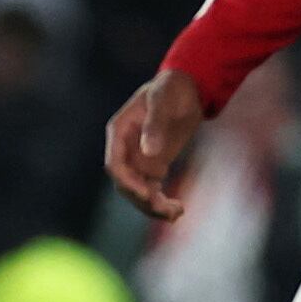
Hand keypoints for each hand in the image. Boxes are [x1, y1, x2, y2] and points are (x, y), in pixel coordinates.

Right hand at [104, 68, 207, 222]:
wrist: (186, 89)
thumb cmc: (170, 89)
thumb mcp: (162, 100)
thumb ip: (155, 124)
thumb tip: (149, 152)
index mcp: (119, 132)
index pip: (114, 165)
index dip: (127, 182)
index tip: (148, 194)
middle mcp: (125, 149)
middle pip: (125, 183)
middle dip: (143, 199)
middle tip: (167, 209)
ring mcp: (139, 159)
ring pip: (138, 192)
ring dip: (153, 206)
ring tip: (176, 212)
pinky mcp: (154, 166)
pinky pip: (153, 191)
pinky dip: (162, 203)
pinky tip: (178, 210)